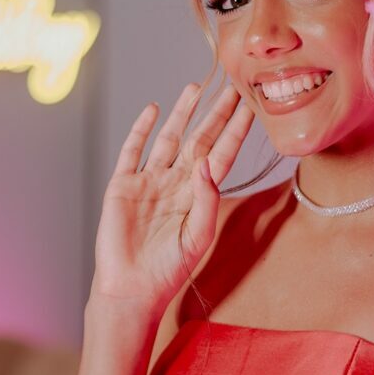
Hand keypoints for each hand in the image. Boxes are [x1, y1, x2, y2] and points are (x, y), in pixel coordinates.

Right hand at [92, 81, 253, 314]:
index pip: (222, 154)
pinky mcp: (124, 185)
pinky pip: (133, 150)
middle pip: (200, 139)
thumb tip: (206, 163)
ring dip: (183, 113)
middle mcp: (177, 183)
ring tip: (196, 87)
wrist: (131, 287)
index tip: (250, 107)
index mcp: (199, 195)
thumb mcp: (198, 235)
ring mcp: (150, 181)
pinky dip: (141, 128)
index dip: (235, 131)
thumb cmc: (169, 269)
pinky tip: (153, 110)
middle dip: (215, 113)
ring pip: (170, 138)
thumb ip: (206, 199)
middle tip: (231, 86)